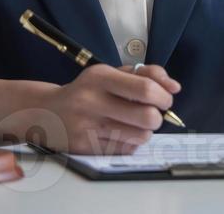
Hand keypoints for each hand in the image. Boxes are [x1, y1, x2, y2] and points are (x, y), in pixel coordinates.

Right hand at [27, 63, 179, 154]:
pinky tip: (122, 133)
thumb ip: (146, 73)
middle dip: (159, 116)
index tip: (165, 98)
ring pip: (140, 136)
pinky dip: (132, 142)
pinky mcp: (86, 148)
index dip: (164, 96)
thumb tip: (174, 87)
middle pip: (147, 117)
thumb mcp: (113, 73)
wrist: (48, 112)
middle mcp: (92, 102)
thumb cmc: (88, 90)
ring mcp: (88, 127)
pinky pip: (127, 150)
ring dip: (146, 131)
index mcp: (100, 77)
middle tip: (154, 112)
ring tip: (137, 123)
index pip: (145, 89)